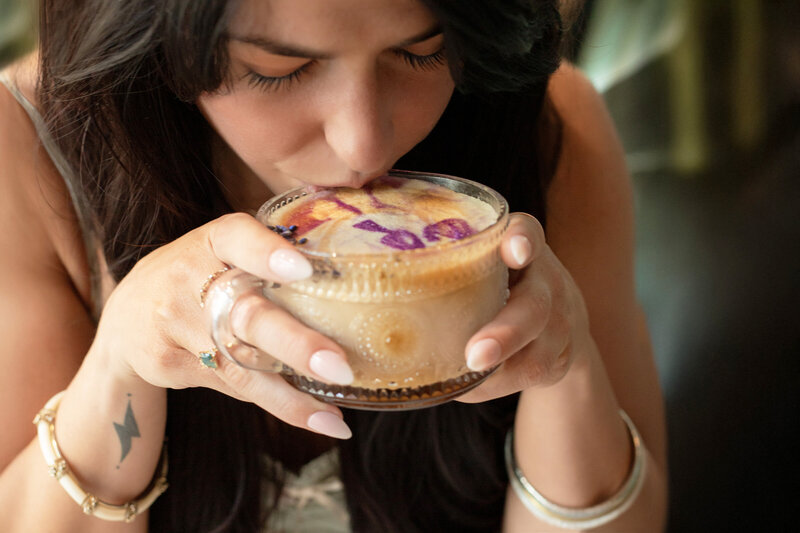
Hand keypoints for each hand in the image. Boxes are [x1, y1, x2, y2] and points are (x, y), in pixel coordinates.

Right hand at [93, 213, 352, 438]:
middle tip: (339, 366)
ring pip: (240, 366)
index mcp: (212, 241)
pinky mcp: (169, 365)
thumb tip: (351, 285)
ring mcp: (175, 325)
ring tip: (334, 419)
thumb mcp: (222, 250)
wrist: (125, 314)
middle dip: (295, 344)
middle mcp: (188, 279)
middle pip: (245, 315)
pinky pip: (233, 386)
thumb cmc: (199, 274)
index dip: (268, 253)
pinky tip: (317, 418)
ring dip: (290, 396)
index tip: (302, 270)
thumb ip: (269, 258)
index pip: (237, 238)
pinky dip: (278, 404)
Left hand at [457, 213, 592, 402]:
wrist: (560, 322)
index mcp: (522, 248)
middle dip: (506, 332)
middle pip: (535, 307)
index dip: (522, 240)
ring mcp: (559, 324)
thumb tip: (354, 286)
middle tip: (475, 355)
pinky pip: (527, 379)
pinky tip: (468, 389)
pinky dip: (495, 387)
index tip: (513, 250)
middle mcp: (547, 283)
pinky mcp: (560, 360)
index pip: (529, 233)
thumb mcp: (482, 261)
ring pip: (535, 355)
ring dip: (498, 374)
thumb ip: (442, 261)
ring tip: (466, 381)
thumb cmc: (496, 284)